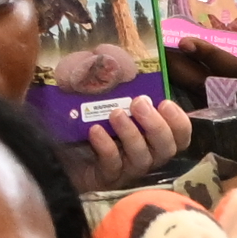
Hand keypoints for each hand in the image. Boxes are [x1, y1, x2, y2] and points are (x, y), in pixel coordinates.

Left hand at [65, 97, 199, 189]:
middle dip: (156, 125)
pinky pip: (113, 165)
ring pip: (142, 159)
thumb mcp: (103, 101)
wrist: (56, 150)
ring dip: (132, 134)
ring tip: (115, 114)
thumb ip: (117, 88)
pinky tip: (95, 131)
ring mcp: (126, 170)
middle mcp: (145, 156)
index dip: (179, 123)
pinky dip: (106, 147)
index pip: (180, 137)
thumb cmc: (84, 122)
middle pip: (166, 149)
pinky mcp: (105, 178)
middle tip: (139, 103)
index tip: (165, 103)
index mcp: (151, 138)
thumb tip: (118, 60)